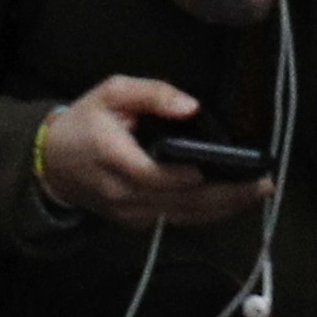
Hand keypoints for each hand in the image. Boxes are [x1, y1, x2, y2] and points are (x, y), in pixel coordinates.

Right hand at [36, 76, 270, 231]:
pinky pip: (177, 220)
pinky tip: (234, 201)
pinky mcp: (138, 223)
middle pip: (179, 203)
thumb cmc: (86, 122)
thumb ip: (152, 94)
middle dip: (224, 196)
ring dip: (224, 208)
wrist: (53, 165)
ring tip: (258, 193)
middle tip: (262, 184)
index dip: (185, 176)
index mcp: (113, 158)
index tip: (219, 166)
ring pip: (183, 217)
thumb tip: (191, 106)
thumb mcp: (111, 93)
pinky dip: (208, 213)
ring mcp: (131, 214)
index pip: (152, 175)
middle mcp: (123, 194)